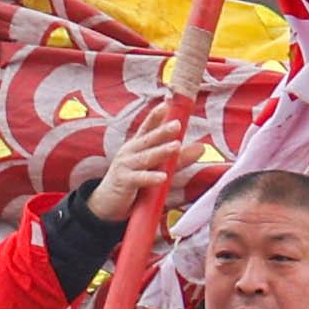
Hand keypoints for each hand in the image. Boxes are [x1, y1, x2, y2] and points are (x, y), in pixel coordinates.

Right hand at [85, 98, 197, 223]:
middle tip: (177, 124)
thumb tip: (201, 147)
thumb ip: (178, 159)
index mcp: (137, 145)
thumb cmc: (134, 182)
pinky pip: (139, 179)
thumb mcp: (156, 168)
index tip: (167, 104)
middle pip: (148, 139)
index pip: (148, 127)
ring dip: (161, 151)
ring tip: (176, 146)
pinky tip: (163, 177)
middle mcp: (129, 152)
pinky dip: (151, 178)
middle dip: (162, 131)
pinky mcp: (124, 182)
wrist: (107, 203)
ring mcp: (125, 166)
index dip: (156, 115)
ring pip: (146, 157)